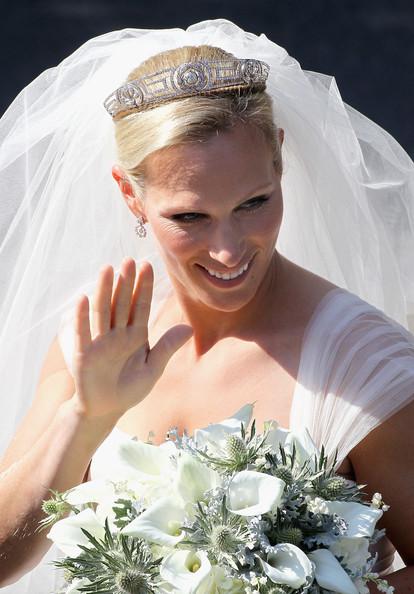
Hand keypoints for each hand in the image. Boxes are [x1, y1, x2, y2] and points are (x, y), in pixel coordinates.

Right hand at [71, 258, 191, 419]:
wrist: (106, 409)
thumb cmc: (130, 389)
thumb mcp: (152, 369)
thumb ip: (167, 347)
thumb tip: (189, 328)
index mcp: (136, 336)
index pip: (141, 306)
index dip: (144, 287)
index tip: (148, 265)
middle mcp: (118, 334)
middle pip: (122, 303)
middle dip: (126, 282)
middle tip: (129, 260)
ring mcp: (100, 342)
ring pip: (103, 311)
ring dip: (104, 290)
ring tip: (107, 269)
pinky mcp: (84, 354)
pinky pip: (83, 332)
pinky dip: (82, 317)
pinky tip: (83, 298)